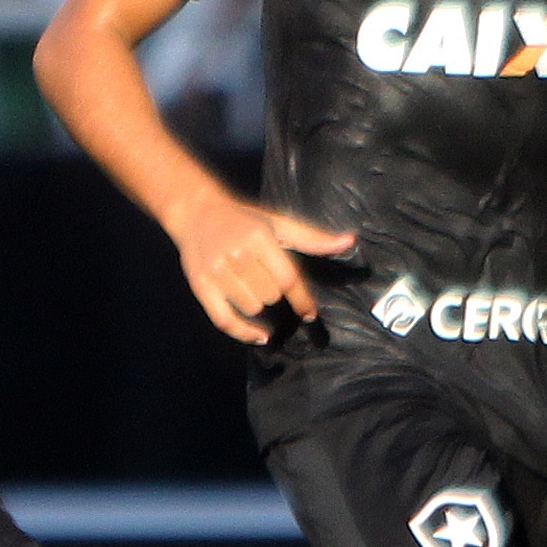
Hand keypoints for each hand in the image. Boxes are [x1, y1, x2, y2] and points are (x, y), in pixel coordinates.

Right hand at [168, 194, 354, 346]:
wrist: (196, 211)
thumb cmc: (244, 218)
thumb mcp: (278, 223)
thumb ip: (313, 238)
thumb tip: (350, 242)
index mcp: (259, 237)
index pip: (287, 278)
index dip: (302, 300)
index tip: (310, 314)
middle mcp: (237, 254)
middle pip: (270, 295)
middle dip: (276, 294)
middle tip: (267, 281)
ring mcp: (216, 271)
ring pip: (252, 307)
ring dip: (259, 306)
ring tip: (253, 289)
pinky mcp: (200, 285)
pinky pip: (224, 319)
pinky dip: (243, 333)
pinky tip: (259, 336)